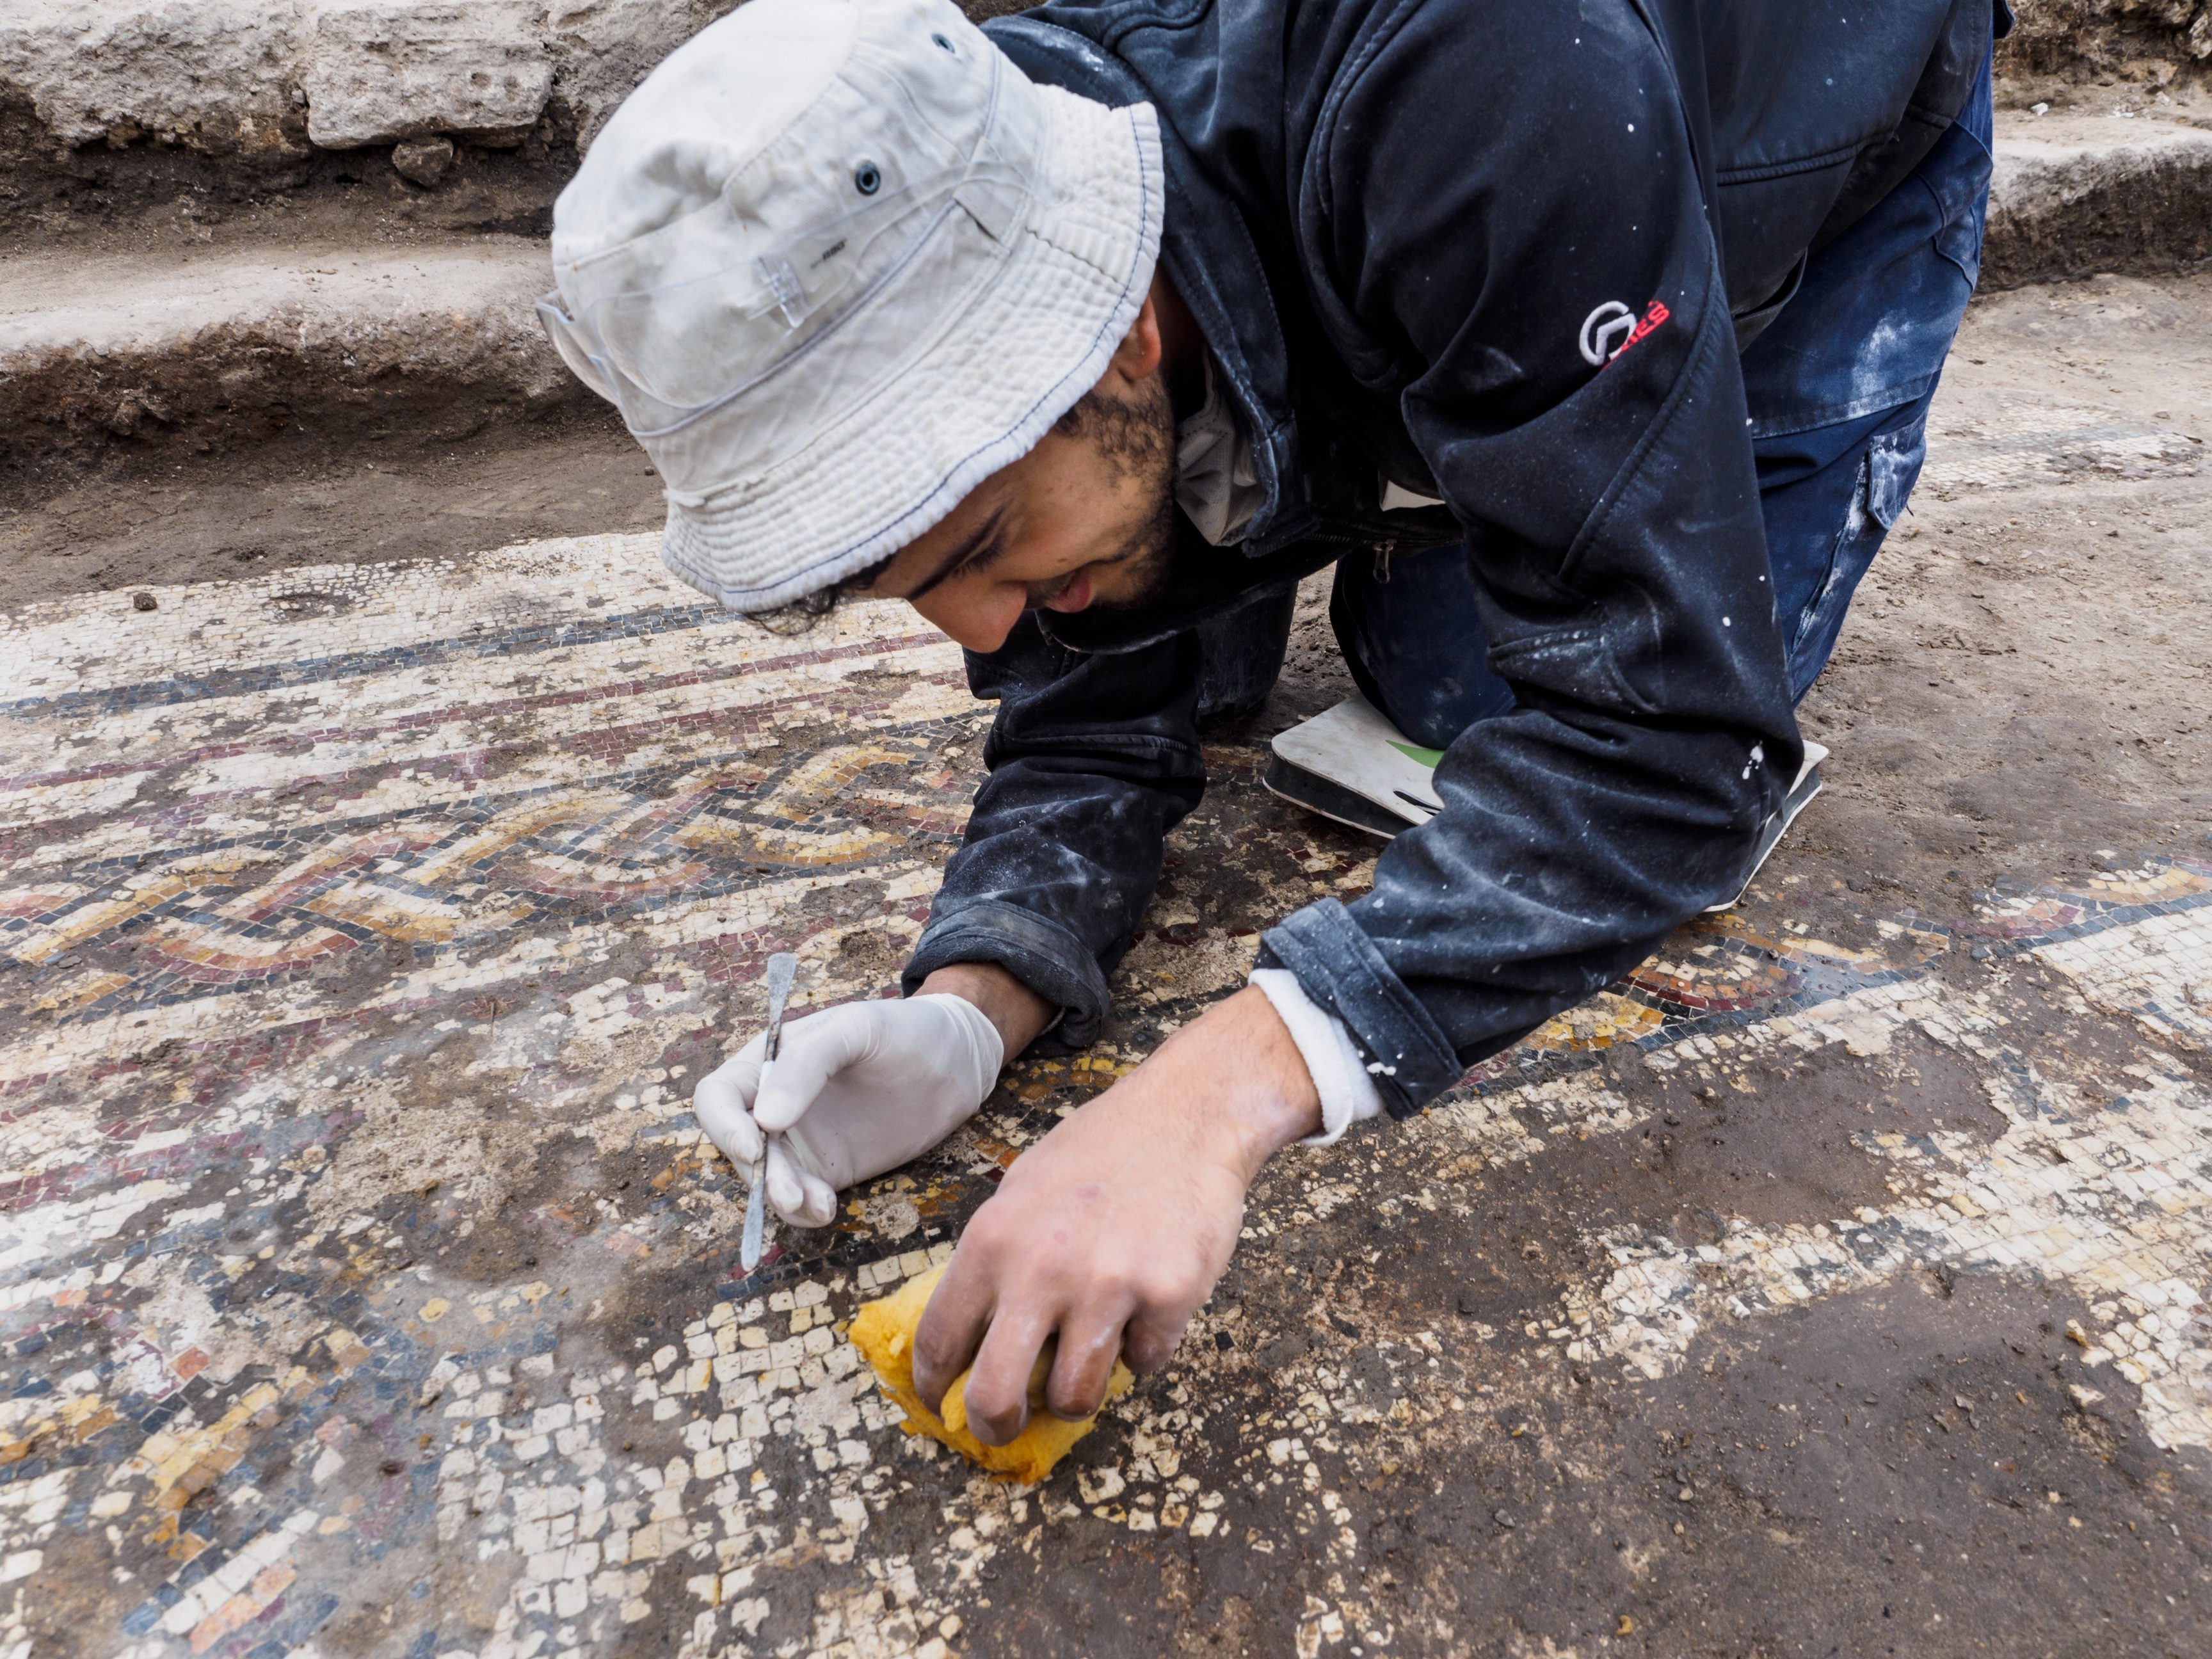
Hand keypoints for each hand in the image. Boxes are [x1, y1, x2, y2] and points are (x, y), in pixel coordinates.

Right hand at [692, 965, 1052, 1227]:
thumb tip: (764, 1119)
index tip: (753, 1147)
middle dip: (760, 1175)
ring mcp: (800, 1140)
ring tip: (819, 1203)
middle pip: (738, 1147)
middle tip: (792, 1191)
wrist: (956, 1061)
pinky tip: (827, 1208)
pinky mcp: (829, 1168)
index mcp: (769, 1060)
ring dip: (782, 1198)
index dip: (723, 1125)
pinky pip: (800, 1198)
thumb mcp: (856, 1029)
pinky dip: (805, 1211)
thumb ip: (807, 1064)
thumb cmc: (903, 1031)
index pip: (718, 1097)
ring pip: (766, 1181)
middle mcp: (773, 1103)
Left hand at [910, 985, 1321, 1444]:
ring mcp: (1107, 1285)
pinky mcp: (1168, 1295)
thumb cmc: (1099, 1151)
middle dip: (996, 1427)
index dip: (935, 1389)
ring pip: (1075, 1396)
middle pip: (995, 1395)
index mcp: (991, 1241)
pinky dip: (1145, 1347)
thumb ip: (994, 1264)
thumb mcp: (1020, 1195)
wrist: (1186, 1114)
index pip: (940, 1340)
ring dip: (1080, 1390)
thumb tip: (968, 1342)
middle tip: (1007, 1427)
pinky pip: (1146, 1363)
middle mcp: (1041, 1269)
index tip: (944, 1406)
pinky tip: (1148, 1304)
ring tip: (1092, 1353)